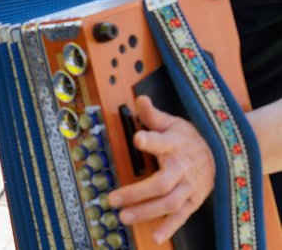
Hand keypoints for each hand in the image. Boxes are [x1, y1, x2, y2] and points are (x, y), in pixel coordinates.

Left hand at [107, 95, 213, 243]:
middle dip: (136, 193)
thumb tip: (139, 99)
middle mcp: (183, 167)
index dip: (151, 139)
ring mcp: (190, 186)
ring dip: (146, 212)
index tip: (138, 138)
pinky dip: (170, 227)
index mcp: (175, 144)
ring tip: (123, 216)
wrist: (222, 154)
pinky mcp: (194, 200)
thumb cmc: (190, 137)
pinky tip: (156, 237)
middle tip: (113, 199)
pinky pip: (182, 216)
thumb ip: (152, 114)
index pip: (162, 141)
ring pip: (169, 203)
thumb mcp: (172, 121)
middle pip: (161, 183)